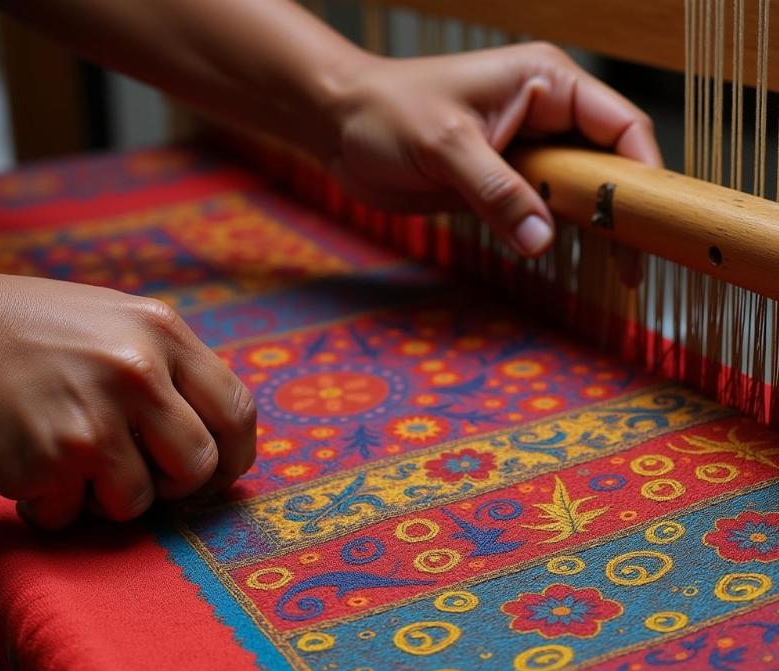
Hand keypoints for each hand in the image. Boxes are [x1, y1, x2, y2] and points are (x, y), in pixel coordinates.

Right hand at [0, 270, 255, 529]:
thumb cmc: (39, 329)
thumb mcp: (121, 322)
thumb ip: (173, 370)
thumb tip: (218, 435)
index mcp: (162, 332)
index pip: (237, 410)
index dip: (236, 453)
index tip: (222, 470)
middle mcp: (136, 372)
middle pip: (198, 466)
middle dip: (173, 483)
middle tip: (140, 471)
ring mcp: (93, 418)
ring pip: (139, 501)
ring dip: (108, 496)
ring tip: (74, 460)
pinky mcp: (48, 459)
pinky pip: (73, 516)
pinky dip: (53, 506)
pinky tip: (34, 465)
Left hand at [331, 42, 660, 256]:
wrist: (339, 129)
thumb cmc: (387, 113)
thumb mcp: (446, 146)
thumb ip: (496, 191)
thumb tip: (542, 239)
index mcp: (545, 83)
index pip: (620, 124)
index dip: (642, 171)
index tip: (650, 219)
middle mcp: (543, 117)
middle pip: (605, 163)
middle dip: (622, 208)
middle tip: (635, 260)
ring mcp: (523, 154)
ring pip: (574, 193)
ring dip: (588, 228)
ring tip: (614, 269)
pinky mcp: (500, 186)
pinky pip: (538, 213)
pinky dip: (549, 236)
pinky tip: (560, 259)